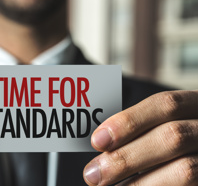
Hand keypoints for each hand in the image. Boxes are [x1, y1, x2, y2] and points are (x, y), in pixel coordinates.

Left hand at [83, 90, 197, 185]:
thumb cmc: (179, 144)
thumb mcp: (166, 126)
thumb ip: (143, 131)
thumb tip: (102, 142)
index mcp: (196, 106)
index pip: (166, 104)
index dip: (129, 121)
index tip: (98, 140)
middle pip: (172, 137)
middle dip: (126, 157)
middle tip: (94, 174)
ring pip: (185, 170)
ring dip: (139, 183)